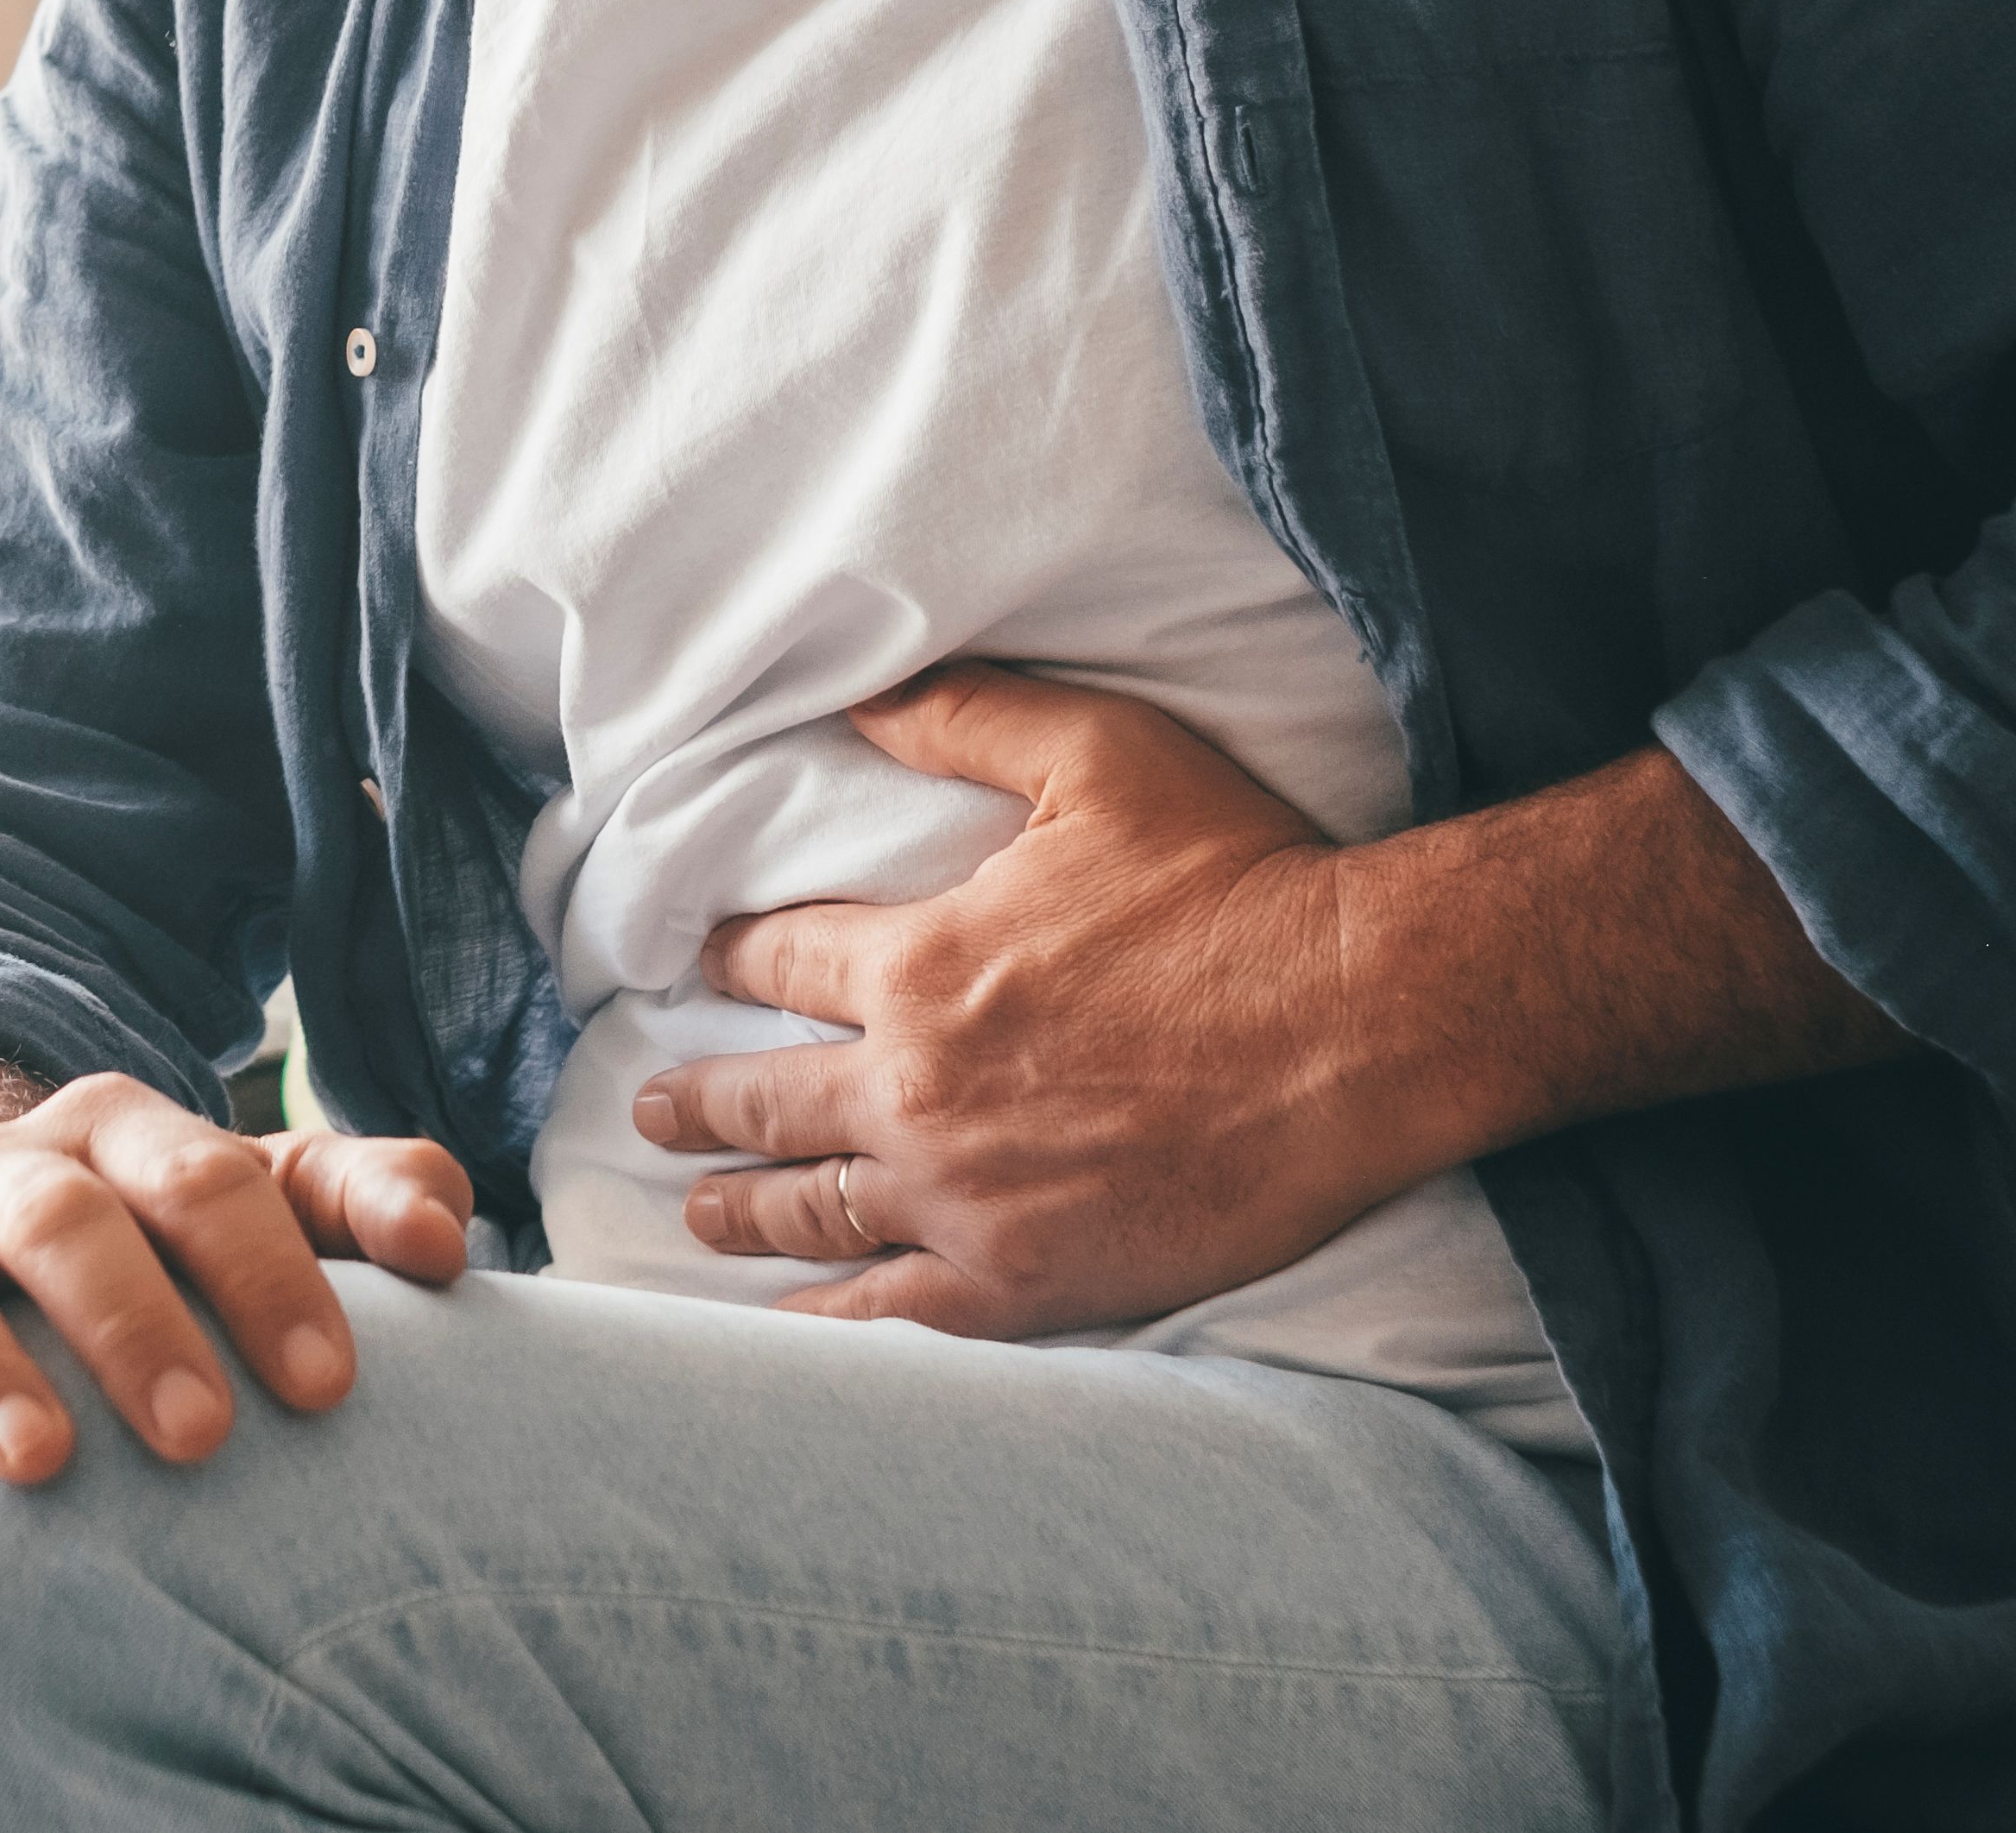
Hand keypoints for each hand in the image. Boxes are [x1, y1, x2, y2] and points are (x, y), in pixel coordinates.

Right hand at [0, 1069, 471, 1521]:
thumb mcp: (255, 1207)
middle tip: (201, 1436)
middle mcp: (4, 1170)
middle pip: (66, 1222)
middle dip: (134, 1323)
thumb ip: (358, 1200)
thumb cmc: (157, 1254)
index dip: (268, 1275)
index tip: (330, 1386)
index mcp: (123, 1136)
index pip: (205, 1181)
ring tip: (42, 1463)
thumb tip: (448, 1232)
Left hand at [632, 661, 1443, 1338]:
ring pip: (812, 1212)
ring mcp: (965, 1197)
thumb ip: (963, 718)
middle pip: (766, 1102)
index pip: (777, 962)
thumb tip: (857, 694)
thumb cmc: (1240, 881)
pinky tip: (790, 1320)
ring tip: (696, 1211)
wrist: (1365, 1024)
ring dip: (739, 1210)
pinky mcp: (1026, 1280)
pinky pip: (891, 1311)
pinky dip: (827, 1317)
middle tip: (650, 1110)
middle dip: (697, 1104)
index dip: (728, 958)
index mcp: (919, 966)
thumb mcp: (1097, 753)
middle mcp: (917, 1090)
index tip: (696, 965)